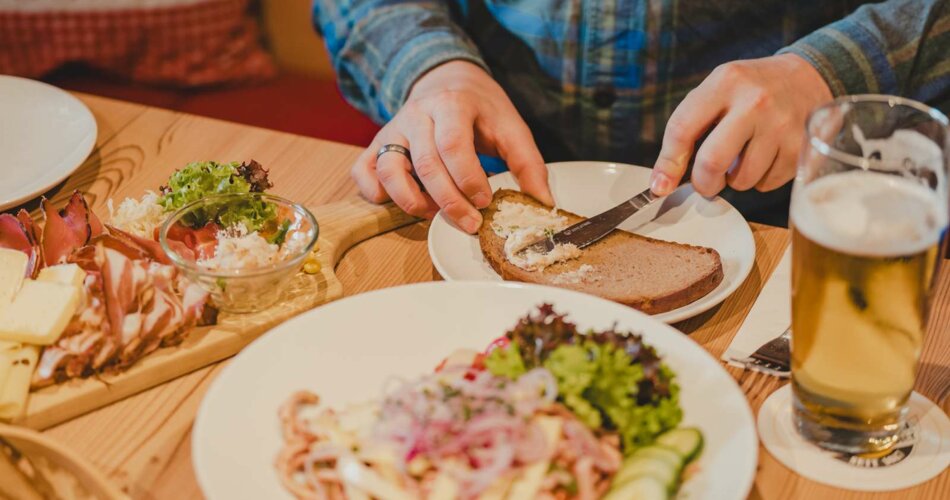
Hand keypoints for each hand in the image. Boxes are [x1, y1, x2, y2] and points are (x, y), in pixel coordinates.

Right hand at [351, 60, 552, 232]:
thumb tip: (544, 202)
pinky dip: (376, 192)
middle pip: (425, 164)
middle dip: (448, 201)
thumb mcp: (510, 126)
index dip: (468, 179)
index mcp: (451, 105)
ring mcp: (392, 129)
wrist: (446, 80)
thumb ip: (528, 162)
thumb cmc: (481, 109)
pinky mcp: (377, 144)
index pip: (453, 145)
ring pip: (388, 168)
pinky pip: (363, 171)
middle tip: (470, 222)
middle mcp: (416, 115)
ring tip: (433, 214)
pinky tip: (399, 202)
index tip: (485, 201)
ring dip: (410, 200)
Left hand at [650, 54, 832, 196]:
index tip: (660, 186)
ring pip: (741, 180)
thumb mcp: (717, 91)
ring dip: (735, 179)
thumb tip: (663, 181)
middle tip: (706, 182)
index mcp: (725, 83)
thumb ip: (688, 128)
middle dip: (703, 183)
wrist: (807, 78)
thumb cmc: (750, 91)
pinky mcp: (800, 147)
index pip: (682, 129)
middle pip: (712, 162)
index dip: (667, 164)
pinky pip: (766, 184)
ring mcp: (781, 125)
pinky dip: (760, 179)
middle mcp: (754, 102)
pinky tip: (766, 155)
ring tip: (743, 156)